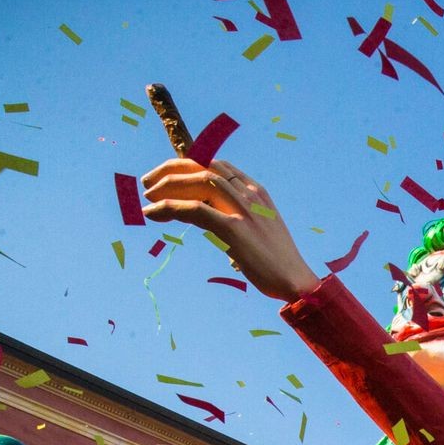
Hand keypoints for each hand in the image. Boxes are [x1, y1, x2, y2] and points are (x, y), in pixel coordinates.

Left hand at [140, 158, 318, 300]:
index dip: (186, 164)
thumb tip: (209, 215)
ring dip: (167, 186)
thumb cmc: (277, 260)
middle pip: (203, 166)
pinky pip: (194, 209)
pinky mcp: (234, 229)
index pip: (215, 164)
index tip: (167, 175)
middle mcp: (250, 194)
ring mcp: (243, 210)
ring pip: (198, 182)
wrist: (296, 280)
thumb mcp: (259, 227)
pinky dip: (169, 208)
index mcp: (256, 191)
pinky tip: (153, 213)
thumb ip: (237, 214)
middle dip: (171, 170)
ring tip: (148, 197)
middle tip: (148, 183)